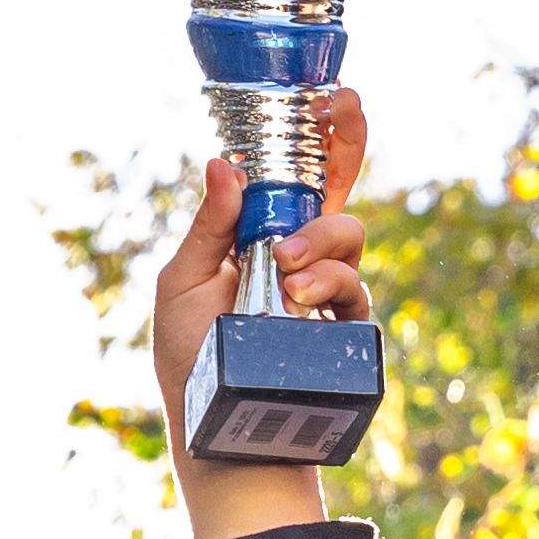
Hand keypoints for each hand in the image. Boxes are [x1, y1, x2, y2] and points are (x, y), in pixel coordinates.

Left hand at [135, 91, 372, 538]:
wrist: (217, 440)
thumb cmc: (192, 366)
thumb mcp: (182, 288)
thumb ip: (208, 228)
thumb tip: (225, 161)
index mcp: (259, 239)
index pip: (298, 177)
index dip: (324, 135)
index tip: (336, 98)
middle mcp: (300, 260)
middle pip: (337, 194)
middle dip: (342, 155)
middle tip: (332, 129)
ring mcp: (326, 296)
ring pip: (349, 237)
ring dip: (321, 239)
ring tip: (286, 271)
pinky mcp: (346, 335)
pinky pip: (356, 293)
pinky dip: (330, 286)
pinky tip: (302, 299)